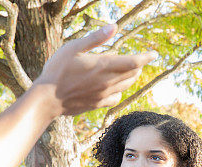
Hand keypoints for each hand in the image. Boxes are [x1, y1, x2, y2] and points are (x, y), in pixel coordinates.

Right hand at [34, 24, 154, 117]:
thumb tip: (114, 27)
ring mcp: (104, 95)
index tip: (154, 54)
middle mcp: (107, 82)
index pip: (134, 62)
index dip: (146, 57)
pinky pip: (116, 98)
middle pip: (132, 74)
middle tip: (141, 59)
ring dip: (131, 77)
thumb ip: (96, 38)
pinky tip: (115, 87)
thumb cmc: (57, 70)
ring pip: (126, 86)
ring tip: (131, 70)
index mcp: (103, 66)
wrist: (47, 99)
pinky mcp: (98, 104)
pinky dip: (120, 90)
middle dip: (138, 66)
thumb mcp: (74, 48)